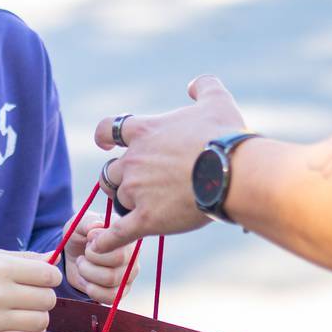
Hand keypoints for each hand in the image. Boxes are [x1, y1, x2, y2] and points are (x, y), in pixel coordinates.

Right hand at [0, 250, 62, 331]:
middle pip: (47, 300)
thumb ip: (26, 257)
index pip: (48, 275)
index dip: (52, 277)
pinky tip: (26, 328)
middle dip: (45, 296)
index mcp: (1, 269)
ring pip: (41, 322)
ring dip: (40, 317)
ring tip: (28, 312)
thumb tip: (55, 257)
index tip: (44, 278)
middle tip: (32, 295)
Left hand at [61, 218, 135, 301]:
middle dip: (91, 261)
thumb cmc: (80, 236)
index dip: (99, 246)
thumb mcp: (78, 224)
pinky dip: (93, 291)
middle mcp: (133, 254)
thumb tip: (97, 226)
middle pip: (117, 262)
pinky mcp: (123, 290)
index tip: (88, 240)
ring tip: (83, 266)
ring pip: (111, 281)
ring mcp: (130, 273)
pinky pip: (112, 298)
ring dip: (89, 274)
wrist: (74, 255)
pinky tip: (87, 282)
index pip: (120, 244)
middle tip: (84, 255)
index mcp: (126, 234)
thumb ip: (87, 222)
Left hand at [89, 76, 247, 254]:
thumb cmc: (224, 136)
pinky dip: (105, 241)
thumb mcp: (216, 101)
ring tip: (140, 210)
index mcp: (143, 131)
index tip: (105, 144)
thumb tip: (193, 85)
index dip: (104, 138)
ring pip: (117, 198)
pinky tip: (98, 246)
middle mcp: (133, 160)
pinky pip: (116, 233)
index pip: (107, 130)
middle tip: (140, 184)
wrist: (233, 172)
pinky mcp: (145, 219)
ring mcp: (136, 191)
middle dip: (120, 177)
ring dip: (125, 202)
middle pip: (109, 171)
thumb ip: (202, 87)